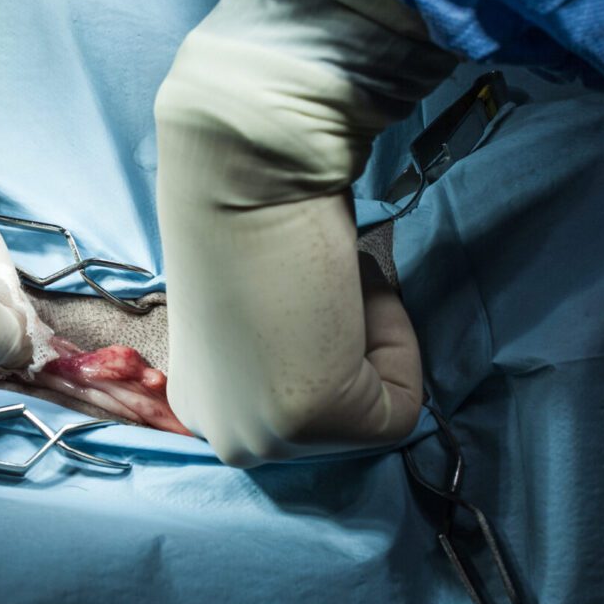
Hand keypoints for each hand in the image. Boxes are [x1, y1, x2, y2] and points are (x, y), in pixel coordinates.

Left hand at [154, 0, 452, 465]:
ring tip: (331, 283)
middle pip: (342, 421)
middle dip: (353, 348)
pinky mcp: (306, 418)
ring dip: (371, 337)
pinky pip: (399, 407)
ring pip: (373, 413)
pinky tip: (343, 290)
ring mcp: (264, 436)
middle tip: (328, 285)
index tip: (311, 291)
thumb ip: (287, 348)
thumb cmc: (248, 211)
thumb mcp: (265, 310)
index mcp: (204, 404)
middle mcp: (224, 436)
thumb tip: (334, 346)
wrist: (239, 167)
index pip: (308, 411)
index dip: (332, 343)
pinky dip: (396, 340)